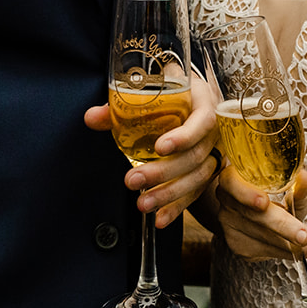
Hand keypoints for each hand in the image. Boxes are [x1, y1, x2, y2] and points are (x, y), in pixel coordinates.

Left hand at [84, 75, 218, 228]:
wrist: (192, 97)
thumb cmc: (172, 90)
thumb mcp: (152, 89)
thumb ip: (122, 104)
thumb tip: (92, 117)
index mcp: (205, 101)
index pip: (203, 120)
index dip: (184, 136)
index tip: (160, 147)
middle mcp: (214, 130)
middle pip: (195, 156)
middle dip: (163, 172)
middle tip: (132, 180)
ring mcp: (214, 152)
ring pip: (197, 178)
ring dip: (169, 194)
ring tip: (143, 203)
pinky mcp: (207, 171)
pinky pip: (196, 192)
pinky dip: (177, 207)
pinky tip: (160, 218)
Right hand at [212, 166, 306, 261]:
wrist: (261, 216)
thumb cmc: (274, 195)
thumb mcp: (287, 188)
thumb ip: (295, 185)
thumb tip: (304, 177)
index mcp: (234, 178)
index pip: (232, 183)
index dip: (247, 193)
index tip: (264, 203)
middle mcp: (227, 200)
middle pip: (251, 214)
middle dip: (281, 225)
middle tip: (303, 235)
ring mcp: (229, 224)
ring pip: (259, 236)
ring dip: (287, 244)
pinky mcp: (237, 245)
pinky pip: (261, 250)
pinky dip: (283, 252)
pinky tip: (297, 251)